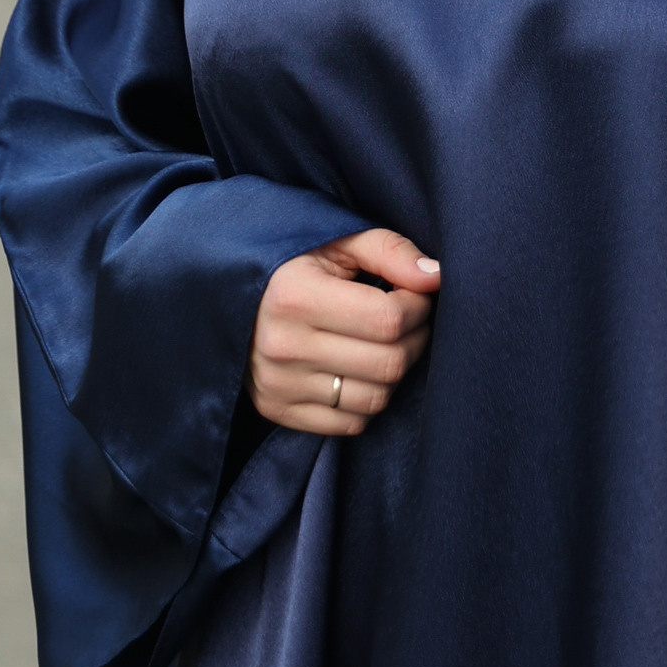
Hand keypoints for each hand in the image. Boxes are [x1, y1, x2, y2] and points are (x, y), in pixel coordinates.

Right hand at [249, 228, 439, 435]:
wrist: (230, 300)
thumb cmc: (296, 266)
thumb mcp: (337, 242)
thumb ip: (389, 251)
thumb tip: (437, 277)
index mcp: (296, 296)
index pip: (388, 319)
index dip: (417, 307)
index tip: (413, 295)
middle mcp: (284, 346)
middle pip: (388, 363)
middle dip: (414, 340)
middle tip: (408, 321)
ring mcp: (279, 385)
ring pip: (375, 398)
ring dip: (394, 373)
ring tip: (384, 345)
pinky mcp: (278, 411)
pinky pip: (351, 424)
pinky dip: (367, 400)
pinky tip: (359, 371)